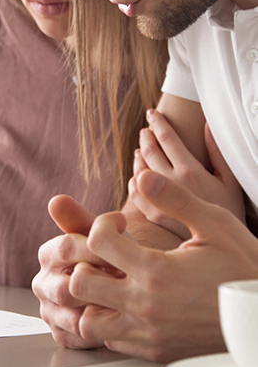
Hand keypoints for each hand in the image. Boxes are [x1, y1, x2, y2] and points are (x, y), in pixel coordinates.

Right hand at [32, 195, 118, 348]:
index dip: (96, 248)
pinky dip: (98, 330)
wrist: (125, 282)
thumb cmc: (113, 255)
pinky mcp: (61, 333)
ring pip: (71, 315)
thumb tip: (56, 200)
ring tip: (125, 301)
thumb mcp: (101, 234)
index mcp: (49, 254)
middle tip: (126, 281)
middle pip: (65, 287)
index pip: (66, 248)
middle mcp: (44, 282)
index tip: (123, 247)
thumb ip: (80, 218)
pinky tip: (118, 319)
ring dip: (100, 309)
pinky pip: (77, 337)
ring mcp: (50, 310)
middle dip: (100, 285)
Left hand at [69, 170, 257, 361]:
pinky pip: (110, 340)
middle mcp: (147, 307)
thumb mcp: (215, 224)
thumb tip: (142, 177)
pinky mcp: (154, 350)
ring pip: (88, 321)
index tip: (117, 224)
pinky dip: (107, 319)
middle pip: (80, 284)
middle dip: (85, 261)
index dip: (101, 224)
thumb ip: (175, 199)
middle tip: (104, 252)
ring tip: (110, 277)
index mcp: (158, 272)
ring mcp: (149, 334)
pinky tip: (124, 299)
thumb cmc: (243, 266)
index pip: (98, 242)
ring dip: (91, 297)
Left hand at [129, 109, 244, 238]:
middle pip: (150, 152)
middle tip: (145, 131)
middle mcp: (171, 185)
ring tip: (140, 149)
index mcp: (191, 172)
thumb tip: (206, 127)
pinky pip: (135, 195)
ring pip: (139, 171)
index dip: (158, 123)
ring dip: (139, 157)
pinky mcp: (154, 218)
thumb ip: (217, 153)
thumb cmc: (232, 214)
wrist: (227, 253)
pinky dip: (134, 181)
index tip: (152, 113)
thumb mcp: (231, 182)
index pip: (167, 139)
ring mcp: (159, 202)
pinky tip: (136, 177)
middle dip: (146, 137)